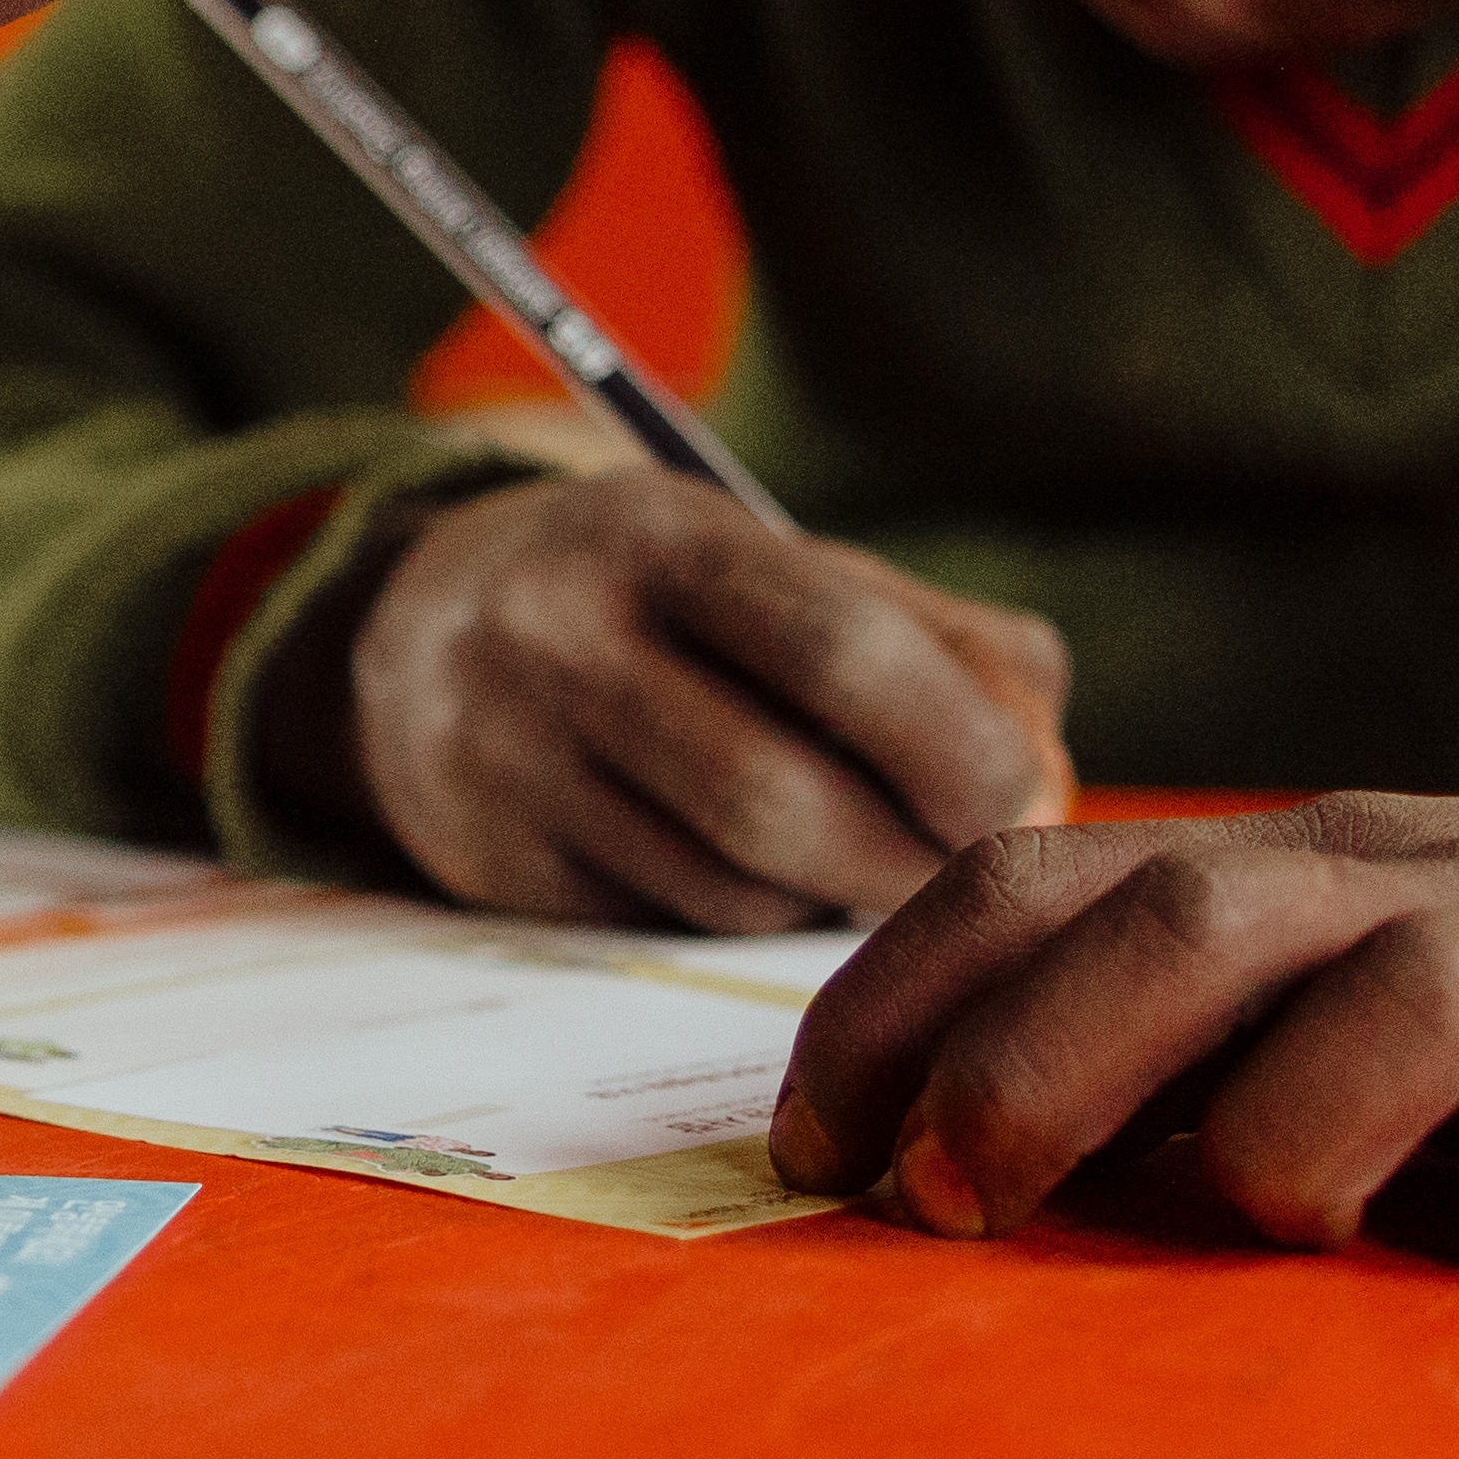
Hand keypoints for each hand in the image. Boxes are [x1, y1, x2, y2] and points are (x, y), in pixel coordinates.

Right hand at [273, 474, 1071, 927]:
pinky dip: (754, 911)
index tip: (1010, 785)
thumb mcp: (771, 564)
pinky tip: (764, 868)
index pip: (838, 649)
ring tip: (865, 854)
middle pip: (782, 798)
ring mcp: (514, 760)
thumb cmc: (655, 596)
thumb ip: (933, 636)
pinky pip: (673, 921)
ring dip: (836, 893)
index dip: (955, 742)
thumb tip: (1046, 757)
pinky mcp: (496, 862)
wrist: (412, 634)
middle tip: (957, 855)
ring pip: (732, 883)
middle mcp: (561, 641)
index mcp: (657, 537)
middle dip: (907, 852)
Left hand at [768, 758, 1458, 1276]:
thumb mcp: (1378, 953)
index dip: (895, 1003)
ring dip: (1287, 1140)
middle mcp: (1425, 893)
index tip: (806, 1145)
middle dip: (1026, 1064)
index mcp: (1312, 865)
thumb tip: (955, 1159)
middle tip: (942, 1201)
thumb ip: (1201, 1027)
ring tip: (1281, 1221)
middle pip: (1182, 929)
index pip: (1037, 881)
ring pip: (1385, 1016)